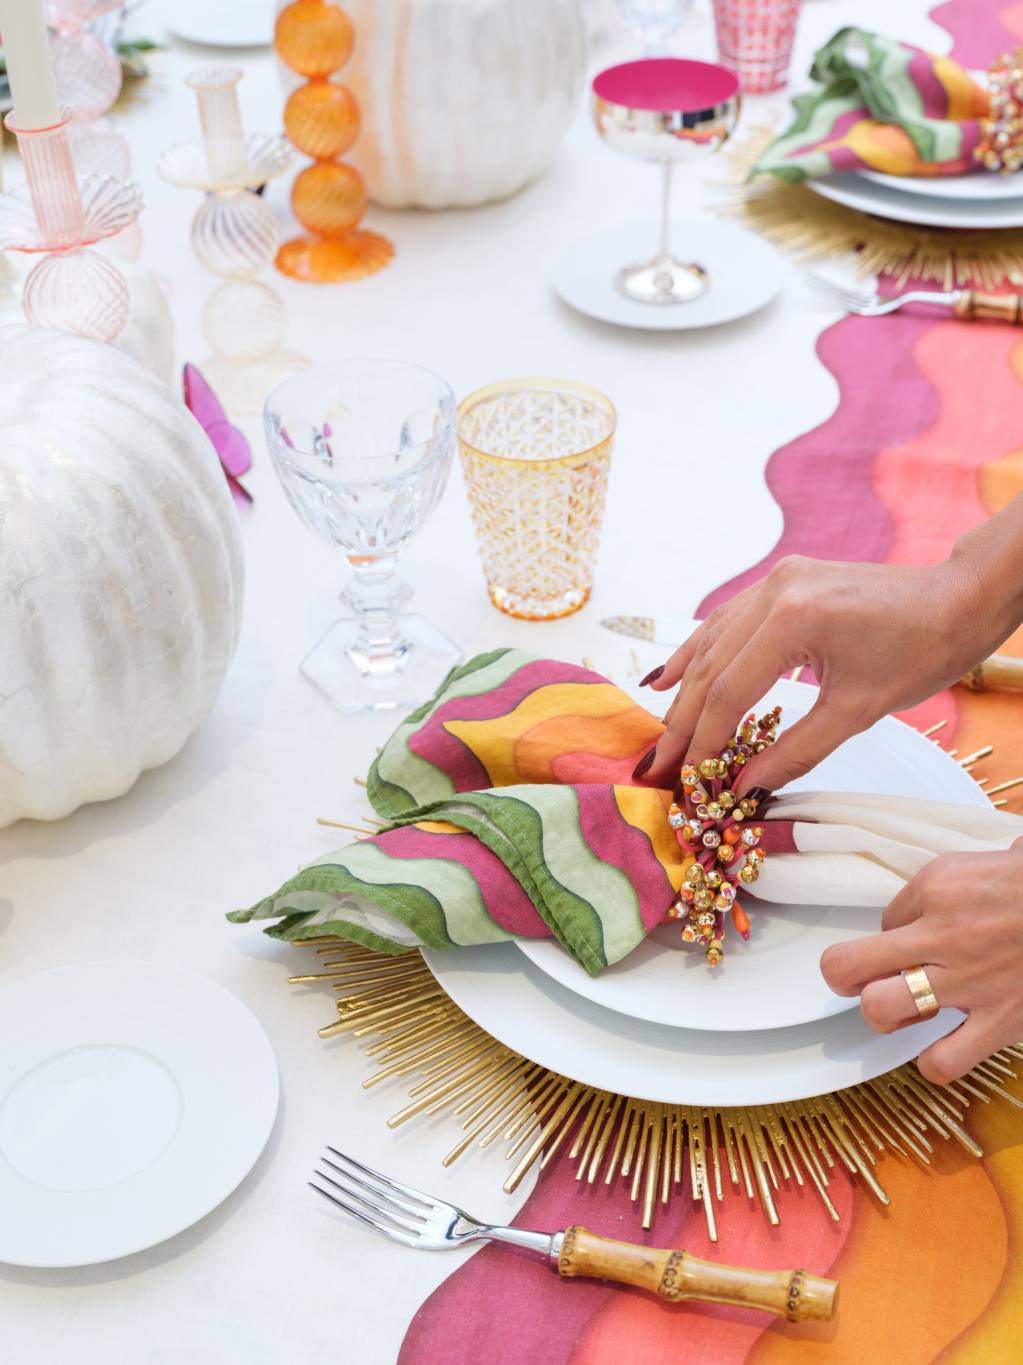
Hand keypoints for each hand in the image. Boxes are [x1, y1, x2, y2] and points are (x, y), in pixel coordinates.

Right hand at [634, 549, 1014, 792]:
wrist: (959, 600)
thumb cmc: (921, 652)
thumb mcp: (857, 712)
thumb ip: (794, 751)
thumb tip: (744, 787)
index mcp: (794, 619)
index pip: (728, 693)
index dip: (702, 742)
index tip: (686, 781)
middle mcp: (774, 590)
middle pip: (710, 668)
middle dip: (682, 724)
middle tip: (657, 768)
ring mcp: (775, 580)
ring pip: (711, 644)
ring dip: (685, 693)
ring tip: (661, 737)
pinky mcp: (781, 581)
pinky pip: (726, 622)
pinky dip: (699, 653)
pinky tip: (669, 677)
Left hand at [820, 839, 1022, 1083]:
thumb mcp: (979, 865)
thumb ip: (938, 891)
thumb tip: (913, 916)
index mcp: (938, 888)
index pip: (882, 919)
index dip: (895, 930)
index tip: (918, 934)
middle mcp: (942, 934)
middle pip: (847, 966)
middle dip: (845, 976)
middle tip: (864, 979)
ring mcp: (969, 981)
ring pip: (882, 1009)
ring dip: (884, 1014)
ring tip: (902, 1010)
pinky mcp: (1000, 1020)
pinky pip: (943, 1061)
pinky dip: (935, 1061)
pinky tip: (941, 1046)